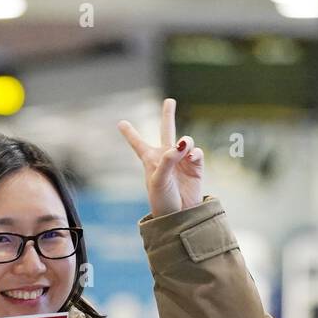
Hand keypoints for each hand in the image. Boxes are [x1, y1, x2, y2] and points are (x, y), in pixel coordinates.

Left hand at [116, 97, 203, 217]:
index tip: (120, 123)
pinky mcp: (196, 167)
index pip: (137, 143)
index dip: (130, 133)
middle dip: (168, 115)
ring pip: (185, 140)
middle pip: (166, 130)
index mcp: (150, 160)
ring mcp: (182, 160)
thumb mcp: (158, 180)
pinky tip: (190, 156)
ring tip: (183, 148)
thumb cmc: (162, 200)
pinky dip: (194, 152)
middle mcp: (166, 157)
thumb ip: (167, 159)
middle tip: (169, 101)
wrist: (180, 216)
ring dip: (185, 141)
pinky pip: (197, 152)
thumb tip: (182, 143)